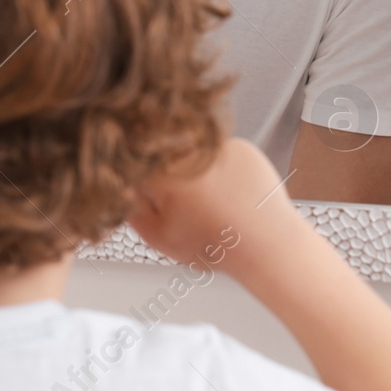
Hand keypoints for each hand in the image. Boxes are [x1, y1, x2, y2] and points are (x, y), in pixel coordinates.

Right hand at [126, 138, 300, 275]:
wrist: (269, 244)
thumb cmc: (217, 246)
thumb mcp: (160, 238)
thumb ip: (132, 208)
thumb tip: (121, 186)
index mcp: (163, 170)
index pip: (134, 165)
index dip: (140, 186)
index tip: (151, 200)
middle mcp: (188, 149)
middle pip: (162, 156)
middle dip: (168, 179)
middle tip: (185, 207)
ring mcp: (217, 144)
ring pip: (191, 154)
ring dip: (194, 173)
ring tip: (212, 203)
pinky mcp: (241, 145)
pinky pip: (218, 155)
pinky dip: (219, 171)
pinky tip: (228, 195)